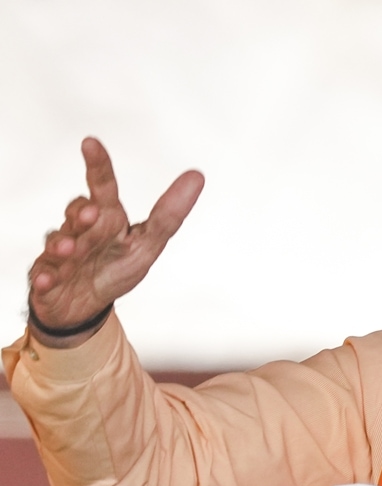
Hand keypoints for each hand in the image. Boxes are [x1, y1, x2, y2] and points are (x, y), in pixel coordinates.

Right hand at [27, 138, 203, 346]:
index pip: (103, 187)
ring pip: (58, 241)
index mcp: (107, 219)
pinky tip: (45, 280)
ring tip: (69, 249)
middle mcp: (81, 230)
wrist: (86, 305)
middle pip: (78, 211)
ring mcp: (61, 253)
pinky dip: (43, 277)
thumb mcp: (148, 243)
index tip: (91, 142)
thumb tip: (197, 175)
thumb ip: (169, 214)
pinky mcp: (47, 278)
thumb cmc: (117, 267)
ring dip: (61, 243)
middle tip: (91, 213)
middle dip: (81, 211)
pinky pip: (42, 275)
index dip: (98, 165)